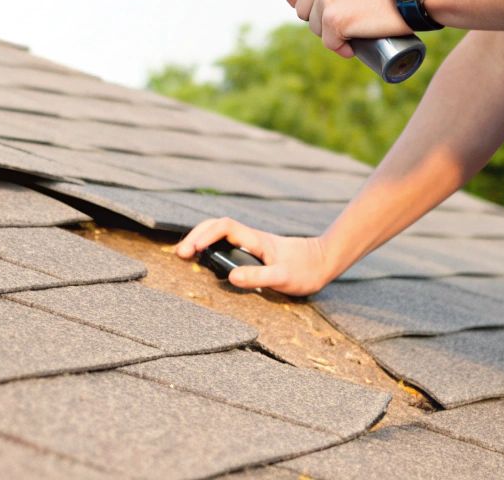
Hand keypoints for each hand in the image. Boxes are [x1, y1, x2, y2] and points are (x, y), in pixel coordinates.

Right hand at [174, 217, 340, 296]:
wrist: (323, 262)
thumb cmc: (306, 270)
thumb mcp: (283, 277)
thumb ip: (258, 276)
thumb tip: (229, 277)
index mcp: (255, 239)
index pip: (223, 227)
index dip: (204, 235)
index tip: (190, 250)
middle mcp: (250, 238)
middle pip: (216, 226)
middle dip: (195, 235)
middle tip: (179, 253)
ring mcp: (251, 243)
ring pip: (220, 232)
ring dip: (201, 239)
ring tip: (186, 255)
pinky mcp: (253, 251)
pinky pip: (226, 243)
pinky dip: (211, 246)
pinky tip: (206, 259)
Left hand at [277, 0, 408, 57]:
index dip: (296, 0)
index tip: (310, 10)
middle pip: (301, 9)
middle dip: (318, 21)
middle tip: (341, 25)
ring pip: (314, 27)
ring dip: (331, 35)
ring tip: (353, 34)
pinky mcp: (336, 18)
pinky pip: (328, 42)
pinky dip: (341, 48)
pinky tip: (353, 46)